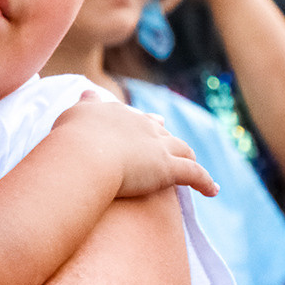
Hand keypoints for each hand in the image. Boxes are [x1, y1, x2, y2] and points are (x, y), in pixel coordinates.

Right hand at [54, 99, 217, 198]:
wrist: (84, 156)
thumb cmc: (71, 140)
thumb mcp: (73, 115)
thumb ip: (84, 105)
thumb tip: (87, 94)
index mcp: (119, 114)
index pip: (136, 117)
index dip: (144, 123)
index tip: (151, 124)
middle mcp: (142, 125)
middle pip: (161, 131)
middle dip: (167, 138)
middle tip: (172, 145)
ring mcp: (157, 146)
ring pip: (182, 149)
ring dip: (188, 158)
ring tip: (193, 167)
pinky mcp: (168, 168)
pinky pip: (193, 174)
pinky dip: (205, 182)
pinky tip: (212, 190)